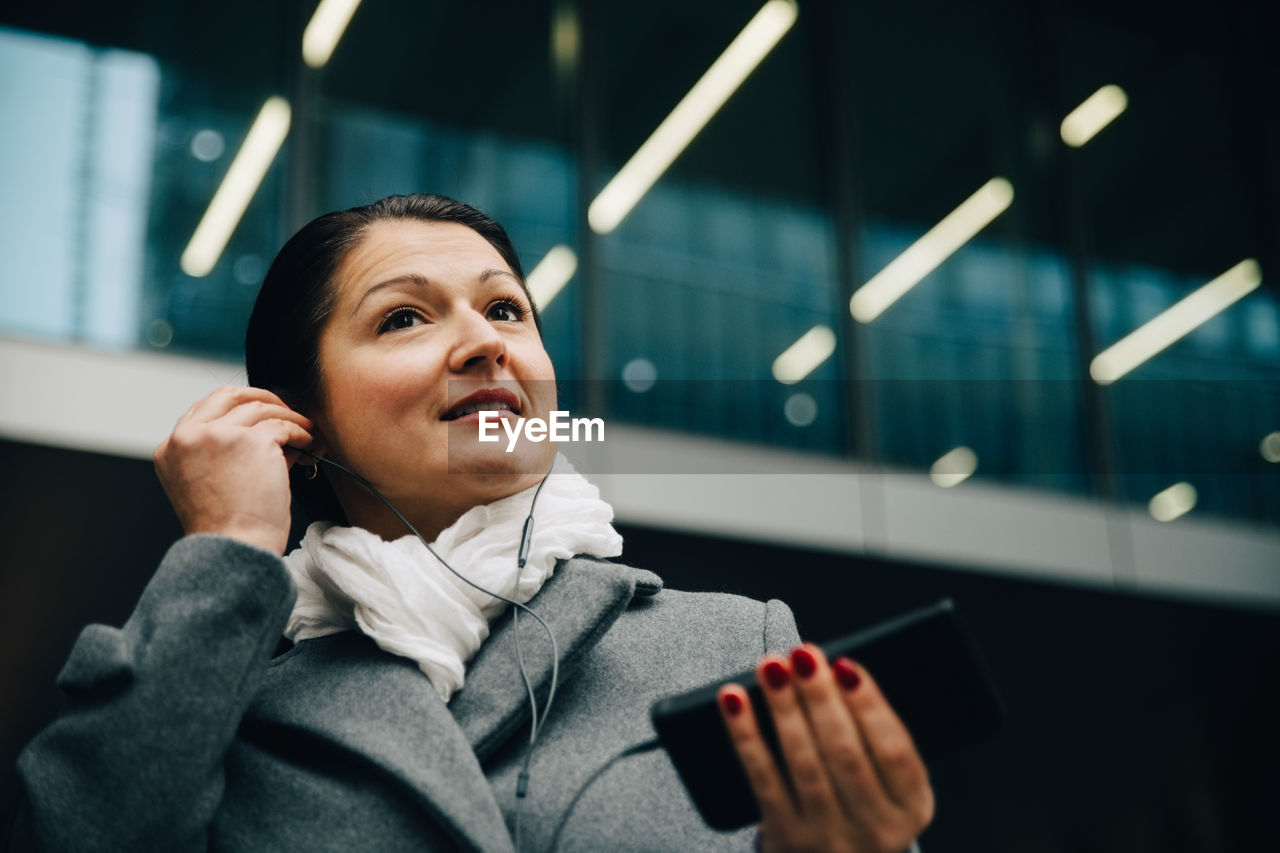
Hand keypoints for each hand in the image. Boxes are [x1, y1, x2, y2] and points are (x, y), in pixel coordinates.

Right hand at [153, 386, 312, 554]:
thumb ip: (218, 452)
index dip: (237, 407)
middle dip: (262, 398)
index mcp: (171, 448)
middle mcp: (189, 436)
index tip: (259, 413)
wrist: (235, 547)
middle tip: (284, 410)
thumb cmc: (225, 527)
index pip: (204, 409)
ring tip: (304, 431)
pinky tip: (307, 443)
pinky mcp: (252, 440)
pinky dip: (300, 432)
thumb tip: (262, 431)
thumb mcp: (203, 482)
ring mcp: (219, 435)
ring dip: (288, 417)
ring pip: (261, 409)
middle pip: (228, 395)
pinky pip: (283, 426)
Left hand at [718, 644, 933, 852]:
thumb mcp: (888, 785)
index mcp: (911, 807)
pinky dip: (745, 734)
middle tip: (802, 653)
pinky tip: (734, 700)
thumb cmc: (858, 806)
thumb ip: (872, 738)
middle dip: (820, 697)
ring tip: (771, 666)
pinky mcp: (786, 838)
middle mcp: (876, 828)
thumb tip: (834, 669)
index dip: (869, 705)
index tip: (845, 664)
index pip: (895, 751)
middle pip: (845, 753)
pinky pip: (762, 778)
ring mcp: (829, 837)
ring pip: (804, 763)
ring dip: (784, 707)